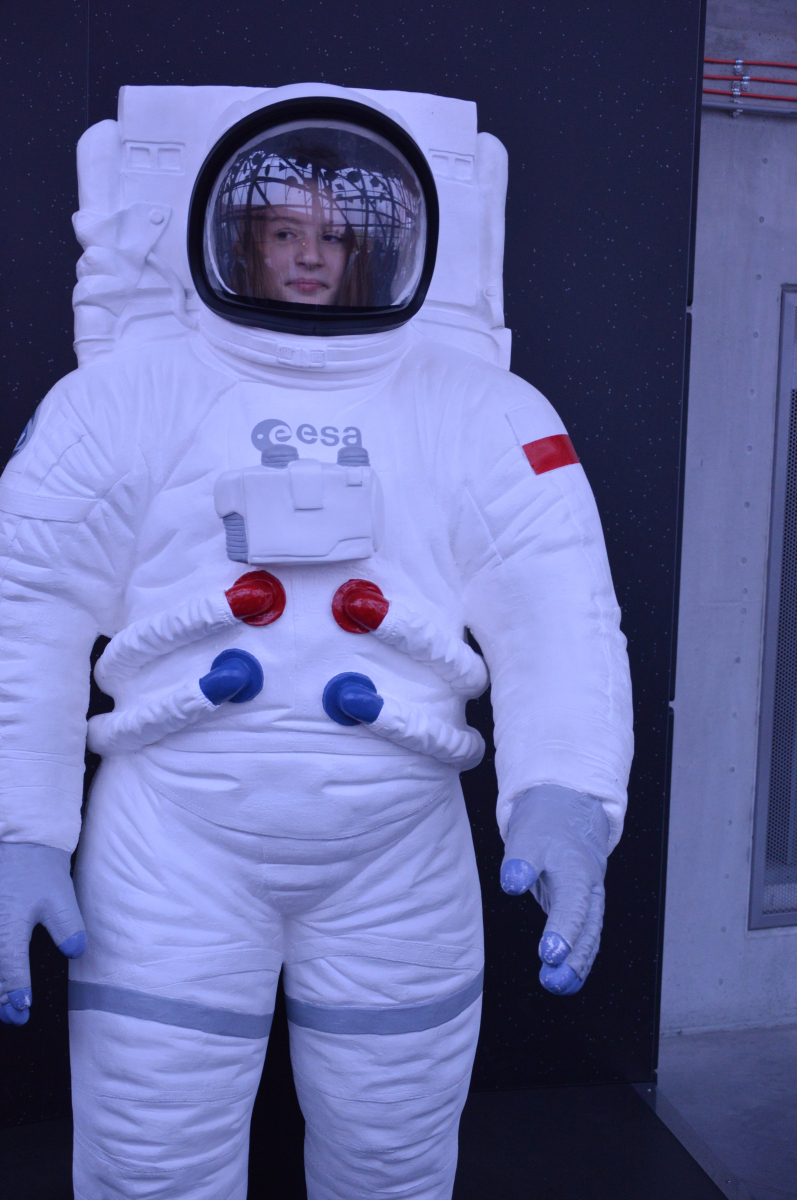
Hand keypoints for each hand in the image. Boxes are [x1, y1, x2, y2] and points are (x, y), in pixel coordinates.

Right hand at [0, 843, 86, 1024]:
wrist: (20, 842)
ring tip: (3, 1007)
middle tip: (14, 1018)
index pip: (10, 964)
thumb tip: (75, 952)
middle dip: (0, 999)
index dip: (16, 988)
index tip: (23, 1007)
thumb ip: (67, 926)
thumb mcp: (59, 896)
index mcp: (9, 924)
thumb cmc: (39, 870)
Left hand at [499, 786, 608, 995]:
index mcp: (577, 872)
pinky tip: (567, 979)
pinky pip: (586, 937)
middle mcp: (589, 890)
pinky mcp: (582, 907)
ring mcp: (589, 900)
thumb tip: (512, 883)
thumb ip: (519, 862)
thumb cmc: (545, 825)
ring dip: (577, 964)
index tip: (551, 953)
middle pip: (587, 929)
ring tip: (558, 986)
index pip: (573, 907)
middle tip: (553, 981)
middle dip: (572, 958)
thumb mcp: (527, 836)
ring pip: (590, 937)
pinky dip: (579, 958)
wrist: (567, 810)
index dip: (564, 932)